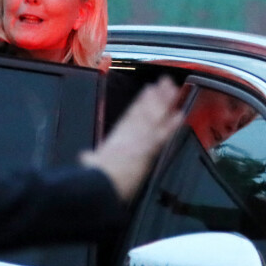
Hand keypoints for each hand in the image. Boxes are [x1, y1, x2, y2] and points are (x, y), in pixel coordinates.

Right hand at [80, 76, 183, 201]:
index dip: (141, 102)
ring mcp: (139, 139)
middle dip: (155, 96)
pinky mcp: (147, 149)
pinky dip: (171, 124)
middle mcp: (129, 134)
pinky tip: (180, 115)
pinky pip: (162, 134)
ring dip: (164, 102)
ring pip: (153, 116)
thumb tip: (86, 157)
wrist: (99, 184)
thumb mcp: (90, 163)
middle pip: (145, 111)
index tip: (149, 91)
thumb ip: (90, 158)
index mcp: (116, 137)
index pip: (131, 115)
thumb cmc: (94, 176)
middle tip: (165, 82)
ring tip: (173, 89)